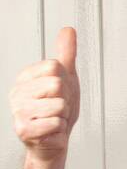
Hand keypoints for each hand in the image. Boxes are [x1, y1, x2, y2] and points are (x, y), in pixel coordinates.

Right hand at [11, 26, 79, 160]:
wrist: (55, 140)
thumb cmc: (59, 109)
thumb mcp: (66, 77)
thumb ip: (66, 54)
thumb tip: (68, 29)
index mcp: (25, 77)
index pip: (55, 66)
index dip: (65, 81)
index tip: (60, 92)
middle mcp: (17, 92)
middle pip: (57, 84)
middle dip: (66, 99)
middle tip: (58, 108)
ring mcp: (18, 111)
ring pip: (59, 105)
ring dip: (63, 116)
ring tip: (54, 119)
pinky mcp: (24, 130)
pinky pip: (57, 123)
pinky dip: (60, 129)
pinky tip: (51, 131)